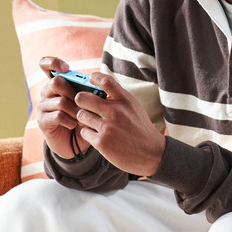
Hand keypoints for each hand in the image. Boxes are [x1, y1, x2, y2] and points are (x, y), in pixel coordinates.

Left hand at [37, 57, 165, 175]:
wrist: (151, 153)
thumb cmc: (140, 128)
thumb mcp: (134, 108)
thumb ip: (119, 97)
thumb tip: (99, 86)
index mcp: (126, 101)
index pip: (106, 81)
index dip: (94, 77)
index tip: (91, 79)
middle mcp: (116, 112)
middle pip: (83, 97)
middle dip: (80, 100)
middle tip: (84, 104)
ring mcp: (108, 127)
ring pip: (81, 115)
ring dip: (84, 118)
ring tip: (93, 122)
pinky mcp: (101, 142)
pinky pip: (84, 132)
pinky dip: (89, 133)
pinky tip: (98, 135)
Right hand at [37, 57, 86, 159]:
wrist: (77, 142)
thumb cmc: (85, 117)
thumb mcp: (90, 102)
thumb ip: (90, 90)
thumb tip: (95, 84)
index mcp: (57, 83)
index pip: (46, 65)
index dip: (52, 62)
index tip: (66, 68)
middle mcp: (47, 92)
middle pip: (56, 81)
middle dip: (74, 92)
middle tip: (83, 103)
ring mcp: (43, 106)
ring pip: (60, 101)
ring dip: (76, 110)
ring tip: (82, 117)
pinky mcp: (42, 121)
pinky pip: (58, 115)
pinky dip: (71, 120)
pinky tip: (74, 125)